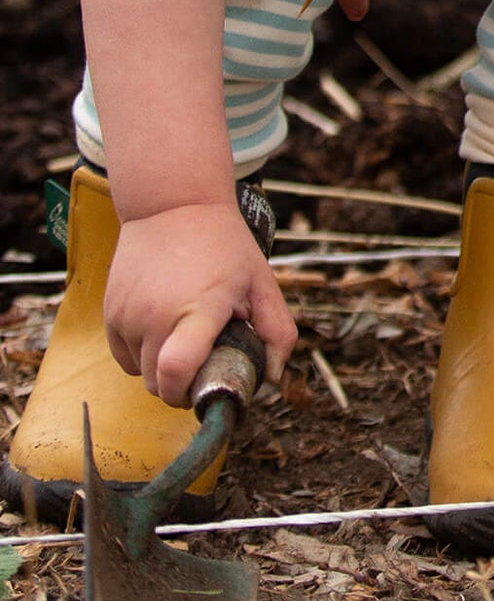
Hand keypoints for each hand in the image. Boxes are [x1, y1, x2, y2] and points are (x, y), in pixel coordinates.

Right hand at [103, 202, 295, 406]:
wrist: (172, 206)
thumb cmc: (223, 245)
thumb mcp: (262, 282)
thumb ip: (278, 331)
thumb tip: (272, 377)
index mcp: (199, 309)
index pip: (176, 371)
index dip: (188, 394)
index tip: (206, 389)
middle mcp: (155, 316)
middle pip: (158, 384)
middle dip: (183, 385)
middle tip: (205, 360)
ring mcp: (127, 315)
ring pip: (140, 373)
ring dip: (162, 369)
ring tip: (187, 334)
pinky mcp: (109, 313)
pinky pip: (123, 357)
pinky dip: (142, 355)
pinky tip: (164, 329)